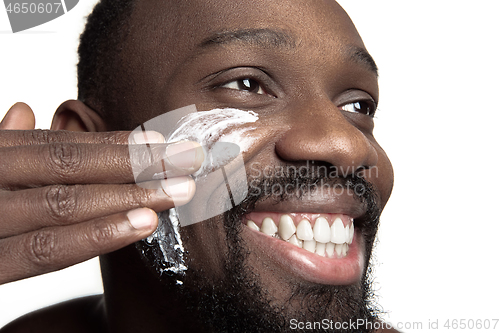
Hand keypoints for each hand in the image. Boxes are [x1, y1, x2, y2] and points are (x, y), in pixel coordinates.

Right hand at [0, 103, 202, 284]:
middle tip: (189, 161)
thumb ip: (5, 146)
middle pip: (70, 168)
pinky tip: (143, 225)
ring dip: (128, 196)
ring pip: (64, 205)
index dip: (113, 144)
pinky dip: (96, 236)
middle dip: (135, 163)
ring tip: (177, 191)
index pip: (60, 147)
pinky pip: (46, 251)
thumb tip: (24, 108)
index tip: (162, 142)